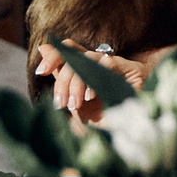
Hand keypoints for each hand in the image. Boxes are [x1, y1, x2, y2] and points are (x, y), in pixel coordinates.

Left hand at [34, 46, 153, 127]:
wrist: (135, 130)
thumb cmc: (107, 117)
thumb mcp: (77, 105)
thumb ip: (61, 80)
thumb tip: (43, 47)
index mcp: (86, 69)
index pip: (67, 50)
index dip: (53, 56)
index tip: (41, 72)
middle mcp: (100, 64)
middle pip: (74, 57)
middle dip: (62, 80)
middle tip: (61, 103)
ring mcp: (115, 65)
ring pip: (87, 59)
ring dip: (76, 83)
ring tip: (75, 104)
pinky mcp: (130, 69)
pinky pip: (106, 63)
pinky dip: (94, 79)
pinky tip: (92, 96)